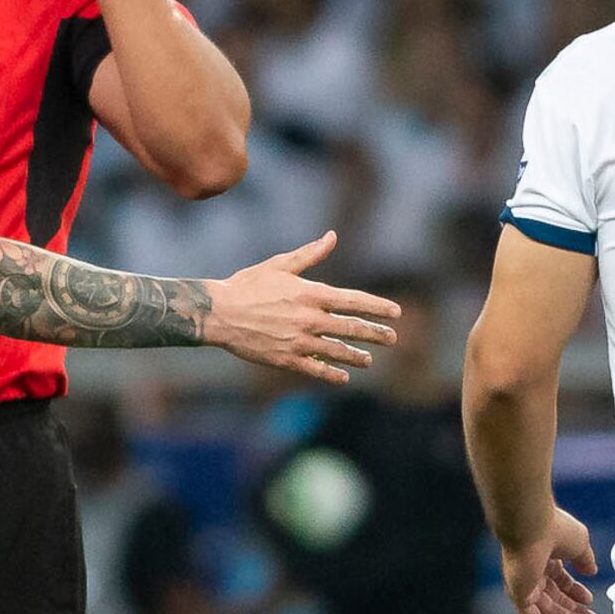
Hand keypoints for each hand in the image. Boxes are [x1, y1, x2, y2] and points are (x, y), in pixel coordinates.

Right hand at [203, 231, 402, 382]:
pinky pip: (316, 369)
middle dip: (376, 334)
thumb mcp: (280, 265)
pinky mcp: (287, 359)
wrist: (218, 312)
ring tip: (368, 360)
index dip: (378, 308)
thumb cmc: (248, 285)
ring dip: (357, 357)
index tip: (396, 313)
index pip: (354, 301)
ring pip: (338, 351)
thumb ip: (310, 254)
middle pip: (352, 328)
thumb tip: (332, 236)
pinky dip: (332, 374)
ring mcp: (299, 341)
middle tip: (392, 339)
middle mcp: (309, 318)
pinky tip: (344, 377)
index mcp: (311, 294)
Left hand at [504, 509, 601, 613]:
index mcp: (545, 556)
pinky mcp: (517, 593)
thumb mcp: (580, 543)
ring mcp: (524, 583)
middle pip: (555, 597)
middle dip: (574, 610)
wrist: (530, 525)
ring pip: (546, 608)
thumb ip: (586, 559)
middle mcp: (533, 570)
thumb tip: (591, 571)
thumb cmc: (555, 528)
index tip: (590, 600)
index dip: (575, 592)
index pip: (560, 580)